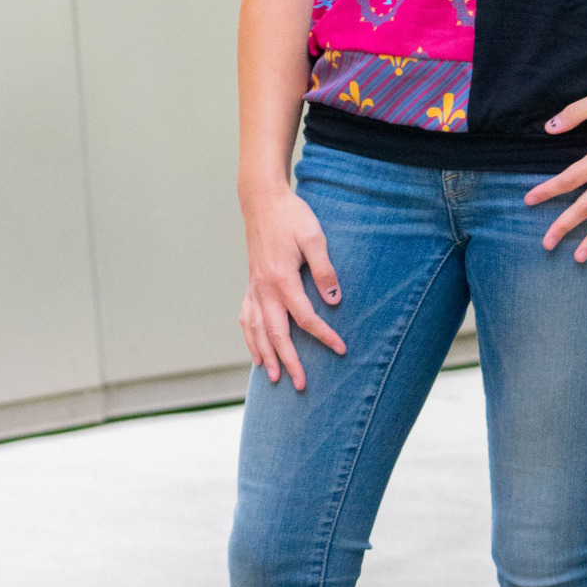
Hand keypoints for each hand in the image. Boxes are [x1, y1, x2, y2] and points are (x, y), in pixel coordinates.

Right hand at [238, 186, 345, 389]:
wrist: (262, 201)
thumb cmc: (292, 217)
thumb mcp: (314, 237)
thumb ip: (324, 269)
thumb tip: (334, 300)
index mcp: (282, 280)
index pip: (305, 318)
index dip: (324, 336)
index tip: (341, 349)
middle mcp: (264, 289)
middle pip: (277, 334)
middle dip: (289, 361)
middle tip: (301, 385)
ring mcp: (254, 288)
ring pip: (256, 331)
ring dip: (265, 355)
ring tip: (273, 378)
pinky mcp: (250, 284)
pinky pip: (246, 317)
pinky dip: (249, 338)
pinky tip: (255, 351)